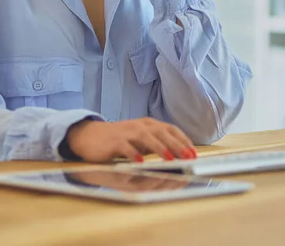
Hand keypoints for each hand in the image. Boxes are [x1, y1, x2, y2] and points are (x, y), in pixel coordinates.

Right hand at [66, 117, 197, 162]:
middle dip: (176, 145)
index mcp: (149, 124)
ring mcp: (127, 132)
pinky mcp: (114, 141)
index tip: (193, 152)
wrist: (91, 136)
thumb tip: (178, 154)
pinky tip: (140, 161)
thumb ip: (157, 143)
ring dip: (159, 147)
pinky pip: (125, 146)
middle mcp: (140, 126)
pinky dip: (133, 153)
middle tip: (188, 157)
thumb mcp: (141, 139)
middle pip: (161, 132)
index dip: (183, 140)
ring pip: (146, 137)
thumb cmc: (120, 139)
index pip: (170, 129)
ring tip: (170, 158)